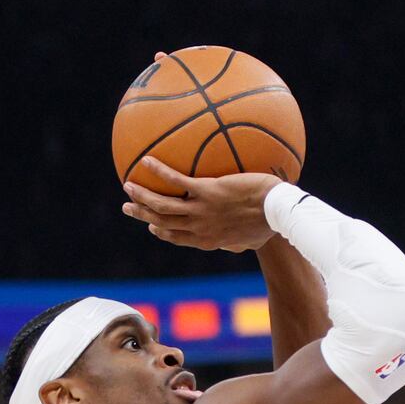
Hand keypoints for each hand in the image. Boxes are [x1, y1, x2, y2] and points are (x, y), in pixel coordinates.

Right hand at [121, 156, 279, 252]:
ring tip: (128, 185)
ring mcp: (202, 211)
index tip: (152, 226)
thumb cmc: (269, 225)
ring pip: (162, 205)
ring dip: (143, 196)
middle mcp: (201, 228)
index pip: (179, 238)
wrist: (277, 212)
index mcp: (210, 240)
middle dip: (143, 215)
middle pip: (163, 223)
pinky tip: (146, 160)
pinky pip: (176, 181)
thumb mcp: (250, 240)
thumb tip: (237, 244)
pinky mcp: (207, 192)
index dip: (163, 233)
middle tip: (128, 207)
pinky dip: (158, 171)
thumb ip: (237, 242)